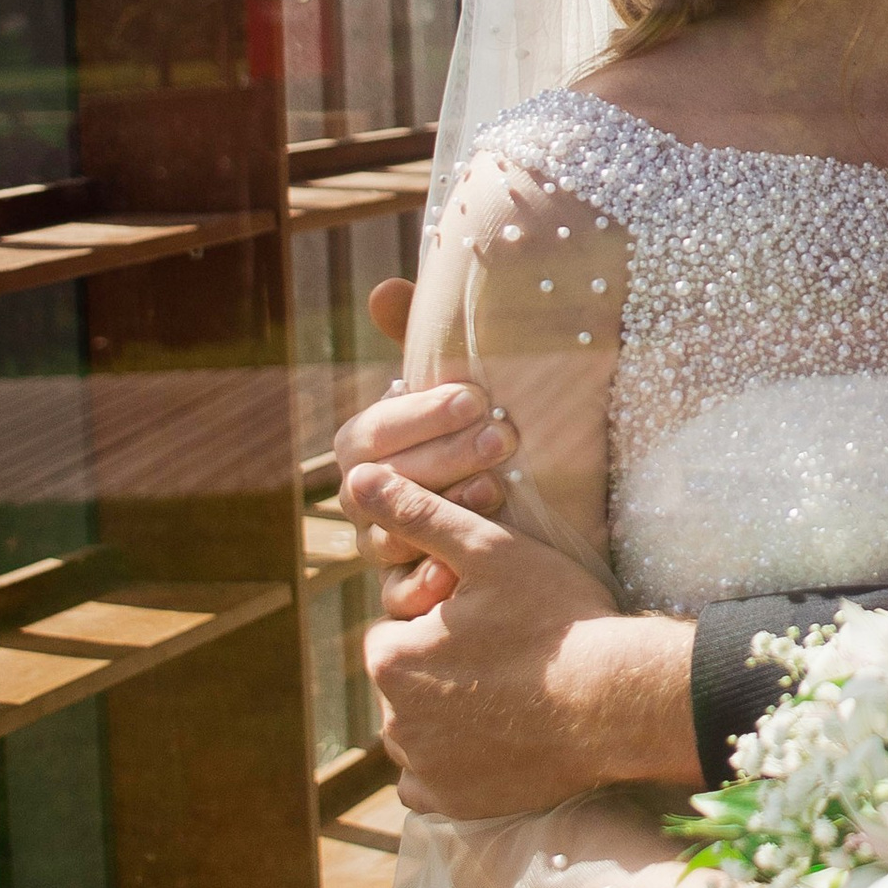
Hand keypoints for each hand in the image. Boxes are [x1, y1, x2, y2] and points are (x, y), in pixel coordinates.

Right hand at [335, 317, 520, 612]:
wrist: (525, 502)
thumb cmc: (481, 429)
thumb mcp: (459, 384)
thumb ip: (421, 336)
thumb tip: (383, 290)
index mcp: (364, 447)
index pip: (370, 432)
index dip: (418, 415)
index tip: (473, 397)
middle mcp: (362, 499)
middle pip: (384, 484)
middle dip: (444, 458)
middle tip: (502, 438)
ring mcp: (381, 548)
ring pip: (389, 539)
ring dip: (442, 512)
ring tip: (498, 489)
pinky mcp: (407, 590)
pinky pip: (400, 597)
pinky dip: (426, 585)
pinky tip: (461, 568)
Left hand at [351, 469, 697, 814]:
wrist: (615, 702)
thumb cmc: (556, 620)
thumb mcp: (488, 549)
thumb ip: (417, 515)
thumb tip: (357, 477)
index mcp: (390, 657)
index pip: (400, 631)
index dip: (444, 619)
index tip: (491, 617)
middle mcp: (393, 720)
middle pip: (409, 682)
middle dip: (444, 667)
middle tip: (508, 653)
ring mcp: (425, 768)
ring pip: (422, 730)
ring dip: (450, 715)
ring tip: (512, 694)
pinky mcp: (456, 805)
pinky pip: (434, 784)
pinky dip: (454, 766)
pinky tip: (495, 741)